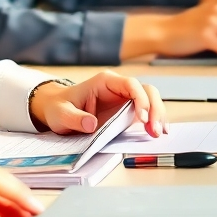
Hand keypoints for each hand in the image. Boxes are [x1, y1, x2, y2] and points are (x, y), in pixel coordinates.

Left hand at [30, 70, 166, 136]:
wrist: (58, 111)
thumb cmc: (59, 108)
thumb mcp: (61, 114)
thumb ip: (74, 118)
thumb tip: (91, 124)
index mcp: (105, 82)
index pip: (131, 84)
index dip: (140, 99)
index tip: (142, 119)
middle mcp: (118, 88)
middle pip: (146, 91)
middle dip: (155, 109)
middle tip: (156, 130)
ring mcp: (124, 100)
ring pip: (150, 100)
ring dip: (157, 115)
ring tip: (159, 133)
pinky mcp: (126, 113)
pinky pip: (146, 113)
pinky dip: (154, 121)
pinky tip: (158, 132)